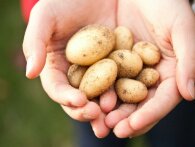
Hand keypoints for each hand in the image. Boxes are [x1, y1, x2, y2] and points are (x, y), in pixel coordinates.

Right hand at [22, 0, 117, 137]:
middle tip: (97, 116)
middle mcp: (78, 73)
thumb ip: (35, 43)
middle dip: (86, 110)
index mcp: (58, 66)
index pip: (58, 88)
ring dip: (107, 109)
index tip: (78, 101)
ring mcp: (98, 71)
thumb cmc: (67, 2)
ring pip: (101, 95)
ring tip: (113, 117)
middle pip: (80, 98)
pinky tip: (132, 98)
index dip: (65, 97)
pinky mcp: (117, 66)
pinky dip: (125, 92)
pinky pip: (121, 81)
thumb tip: (30, 73)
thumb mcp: (46, 17)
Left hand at [105, 0, 194, 137]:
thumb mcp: (182, 27)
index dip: (149, 115)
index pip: (162, 100)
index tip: (132, 127)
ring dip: (111, 110)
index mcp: (169, 70)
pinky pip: (106, 78)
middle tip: (112, 129)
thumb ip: (189, 59)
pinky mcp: (115, 60)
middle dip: (126, 118)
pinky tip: (90, 99)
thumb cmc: (166, 4)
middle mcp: (150, 73)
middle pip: (140, 102)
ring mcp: (131, 68)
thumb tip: (190, 94)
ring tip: (99, 120)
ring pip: (122, 95)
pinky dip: (100, 90)